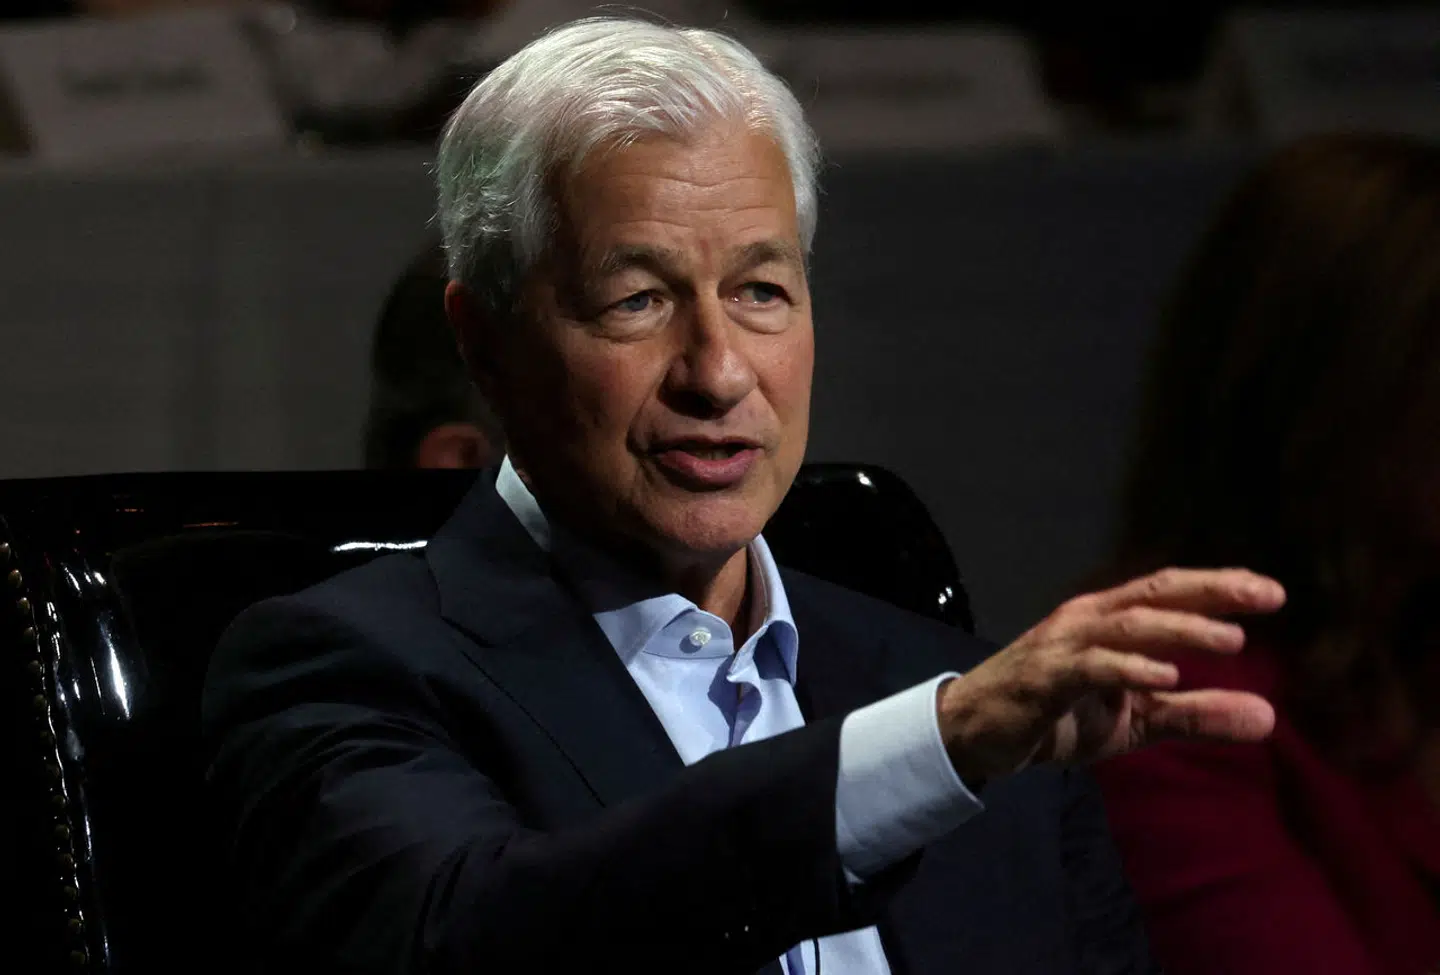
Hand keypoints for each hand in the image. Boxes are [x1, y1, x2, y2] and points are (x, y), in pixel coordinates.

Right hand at [938, 567, 1284, 783]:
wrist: (975, 733)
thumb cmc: (1056, 716)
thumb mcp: (1135, 719)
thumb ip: (1195, 714)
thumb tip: (1270, 718)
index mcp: (1109, 620)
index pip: (1169, 591)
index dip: (1218, 586)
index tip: (1273, 591)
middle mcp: (1088, 619)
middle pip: (1155, 593)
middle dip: (1212, 592)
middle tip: (1266, 596)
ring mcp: (1064, 644)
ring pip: (1129, 624)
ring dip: (1181, 630)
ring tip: (1231, 641)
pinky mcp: (1044, 677)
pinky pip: (1091, 666)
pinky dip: (1129, 667)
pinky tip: (1166, 676)